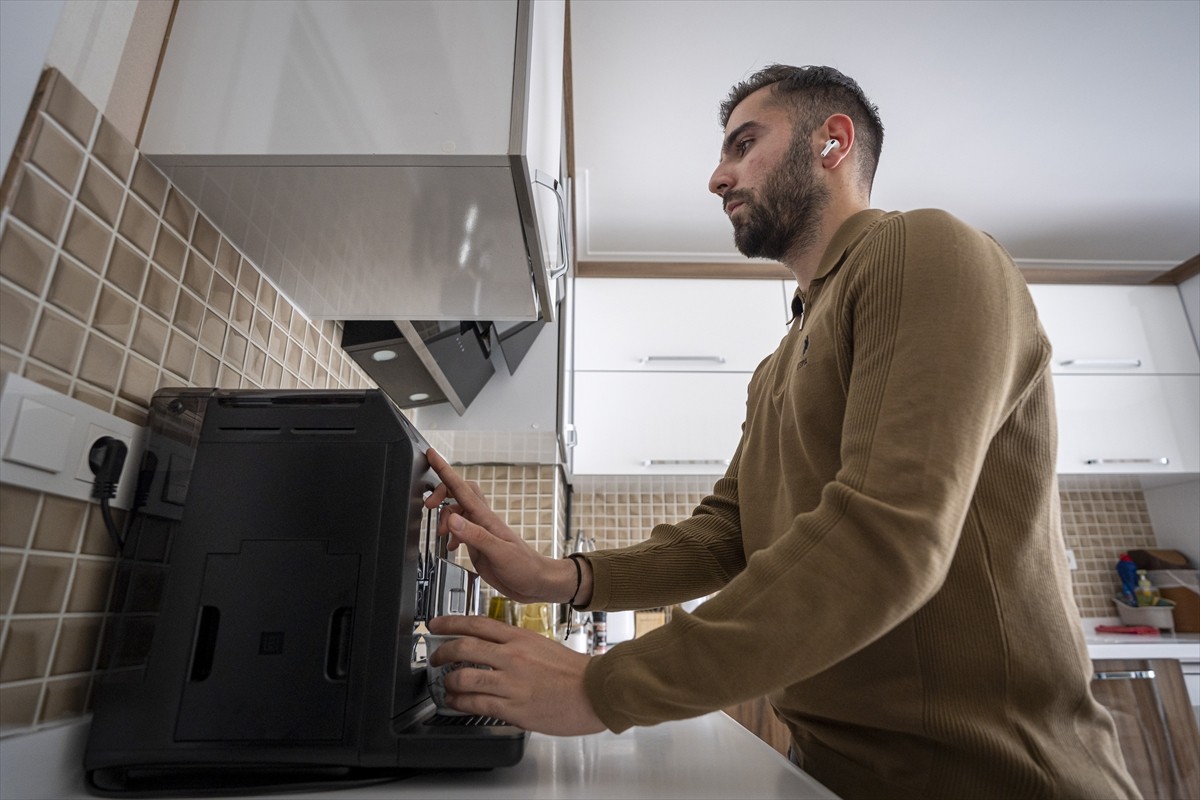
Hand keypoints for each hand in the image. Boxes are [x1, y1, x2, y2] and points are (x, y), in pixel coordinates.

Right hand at [423, 448, 568, 602]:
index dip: (445, 470)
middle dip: (441, 494)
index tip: (432, 455)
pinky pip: (460, 531)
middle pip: (458, 494)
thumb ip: (475, 535)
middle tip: (428, 506)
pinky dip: (451, 535)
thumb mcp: (499, 552)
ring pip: (457, 512)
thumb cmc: (525, 567)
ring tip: (442, 534)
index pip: (462, 489)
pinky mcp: (479, 545)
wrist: (537, 583)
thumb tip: (452, 519)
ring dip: (445, 519)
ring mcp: (481, 532)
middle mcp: (482, 522)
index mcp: (486, 519)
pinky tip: (451, 546)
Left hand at [427, 615, 605, 735]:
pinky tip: (456, 703)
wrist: (595, 691)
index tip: (435, 625)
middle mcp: (512, 656)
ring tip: (446, 686)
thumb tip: (491, 648)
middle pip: (464, 647)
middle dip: (442, 652)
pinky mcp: (514, 708)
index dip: (450, 623)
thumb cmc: (573, 672)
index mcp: (520, 638)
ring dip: (448, 682)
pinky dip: (459, 703)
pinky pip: (476, 703)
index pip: (477, 624)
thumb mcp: (542, 645)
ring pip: (464, 677)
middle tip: (435, 657)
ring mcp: (512, 682)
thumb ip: (515, 645)